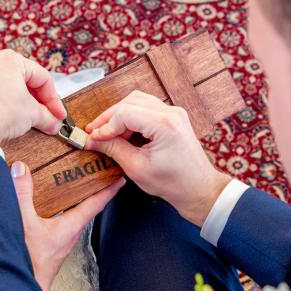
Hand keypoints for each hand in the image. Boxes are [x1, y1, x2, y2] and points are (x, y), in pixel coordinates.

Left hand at [0, 50, 67, 153]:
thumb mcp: (32, 114)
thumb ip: (47, 117)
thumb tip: (53, 123)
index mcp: (10, 60)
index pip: (42, 78)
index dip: (54, 99)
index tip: (59, 115)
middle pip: (24, 82)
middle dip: (37, 102)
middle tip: (46, 118)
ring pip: (7, 90)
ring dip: (21, 106)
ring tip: (28, 122)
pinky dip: (3, 108)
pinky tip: (8, 122)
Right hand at [10, 161, 124, 290]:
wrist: (21, 287)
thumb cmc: (30, 262)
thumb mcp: (24, 222)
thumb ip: (22, 194)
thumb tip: (21, 170)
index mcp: (70, 227)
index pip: (95, 204)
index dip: (108, 190)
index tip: (119, 178)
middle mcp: (69, 233)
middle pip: (88, 207)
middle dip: (95, 190)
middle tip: (101, 175)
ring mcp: (61, 240)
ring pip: (75, 215)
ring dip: (78, 200)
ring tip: (78, 185)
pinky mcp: (51, 244)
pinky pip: (62, 221)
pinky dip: (63, 209)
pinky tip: (51, 206)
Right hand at [84, 90, 229, 225]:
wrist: (199, 189)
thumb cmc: (173, 184)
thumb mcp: (137, 168)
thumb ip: (113, 149)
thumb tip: (92, 140)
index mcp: (165, 124)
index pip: (125, 113)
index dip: (105, 126)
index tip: (93, 138)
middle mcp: (171, 113)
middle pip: (130, 101)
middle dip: (109, 117)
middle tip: (94, 133)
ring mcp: (174, 113)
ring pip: (137, 101)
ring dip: (119, 115)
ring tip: (107, 133)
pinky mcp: (173, 118)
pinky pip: (146, 108)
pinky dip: (131, 117)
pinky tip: (122, 132)